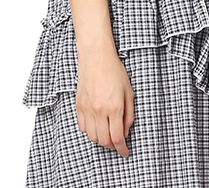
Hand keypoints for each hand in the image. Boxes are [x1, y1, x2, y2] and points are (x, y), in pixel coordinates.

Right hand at [76, 42, 134, 157]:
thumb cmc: (114, 71)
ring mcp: (87, 108)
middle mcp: (100, 110)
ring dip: (101, 139)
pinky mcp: (78, 105)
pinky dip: (90, 130)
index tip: (125, 152)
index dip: (122, 149)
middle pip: (104, 141)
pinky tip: (96, 124)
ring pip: (92, 136)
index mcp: (115, 106)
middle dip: (112, 146)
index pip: (118, 137)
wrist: (96, 56)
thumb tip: (126, 132)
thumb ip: (129, 114)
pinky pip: (82, 127)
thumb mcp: (129, 92)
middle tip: (118, 143)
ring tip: (107, 133)